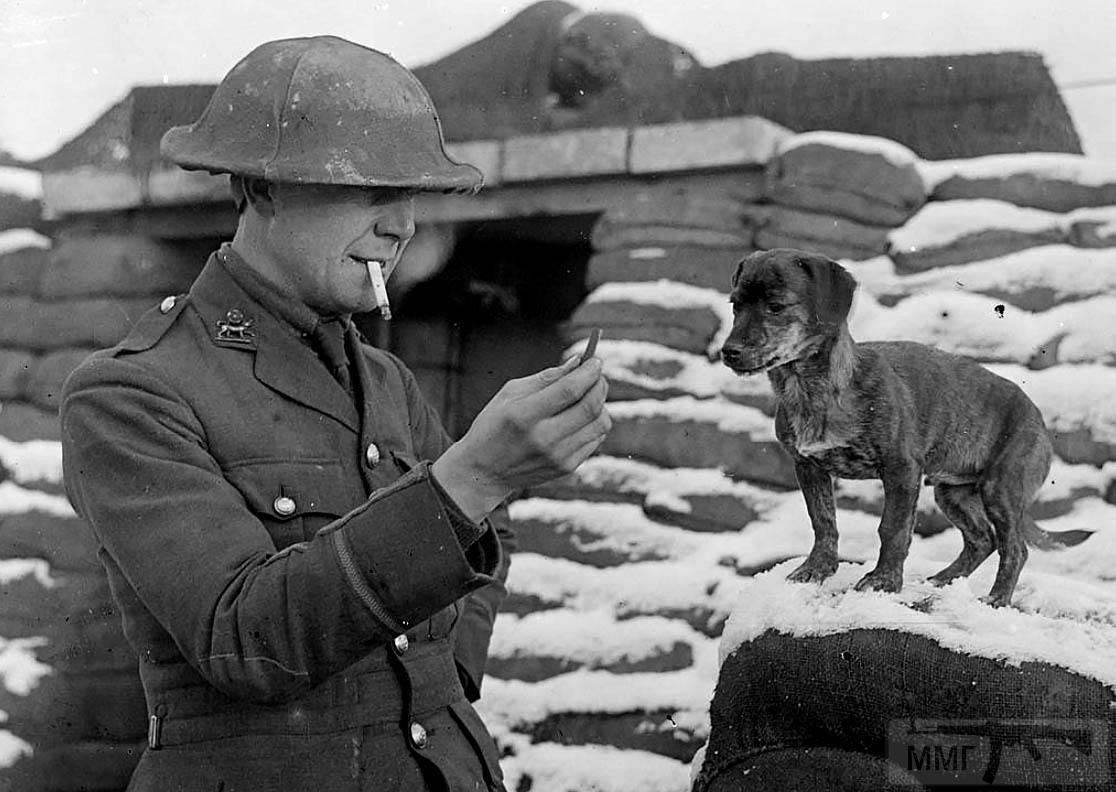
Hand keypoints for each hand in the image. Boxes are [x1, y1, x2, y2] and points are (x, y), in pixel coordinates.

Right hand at [431, 355, 610, 521]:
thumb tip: (577, 362)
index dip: (588, 372)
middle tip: (596, 375)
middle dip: (599, 384)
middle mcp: (544, 438)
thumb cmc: (494, 426)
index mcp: (524, 415)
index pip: (570, 389)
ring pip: (600, 423)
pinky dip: (594, 423)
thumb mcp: (509, 394)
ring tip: (588, 396)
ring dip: (601, 404)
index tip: (595, 361)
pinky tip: (581, 417)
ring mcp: (558, 456)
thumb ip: (545, 378)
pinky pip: (596, 439)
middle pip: (590, 406)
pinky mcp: (567, 468)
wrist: (484, 472)